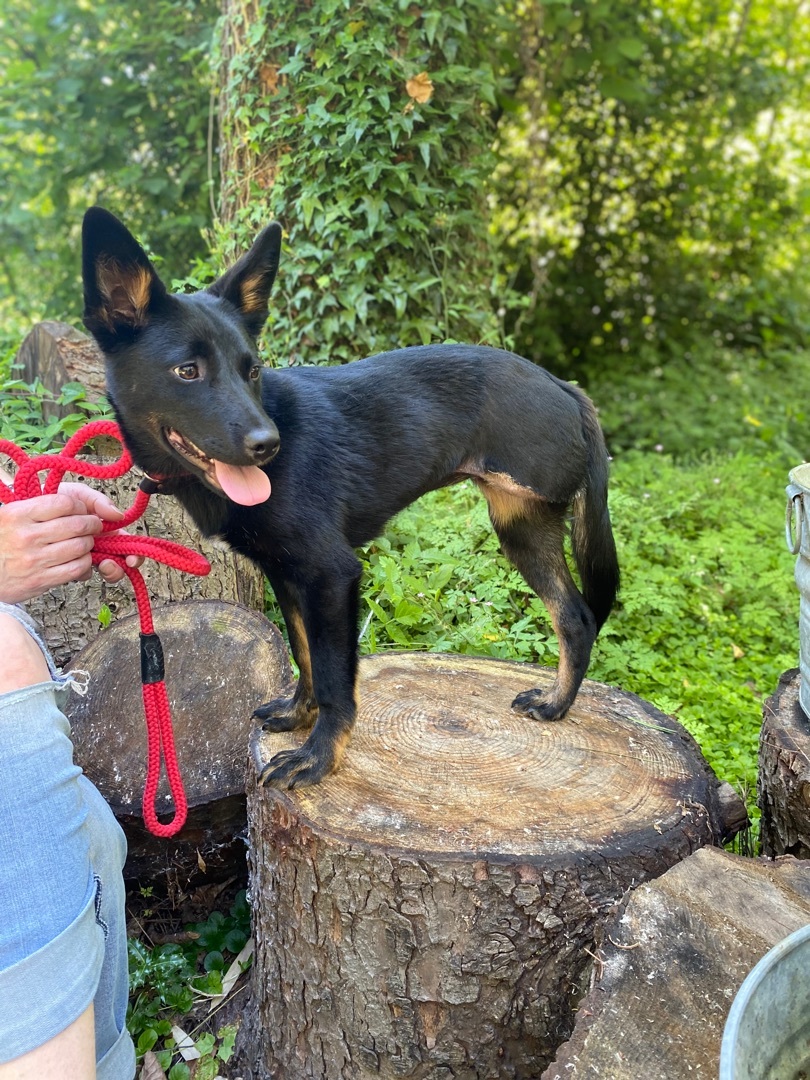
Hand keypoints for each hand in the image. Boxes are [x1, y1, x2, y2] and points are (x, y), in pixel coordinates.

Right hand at [0, 482, 142, 603]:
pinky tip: (77, 559)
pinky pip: (77, 569)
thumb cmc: (7, 535)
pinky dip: (84, 563)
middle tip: (90, 527)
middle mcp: (26, 536)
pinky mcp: (40, 580)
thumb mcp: (21, 508)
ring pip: (81, 547)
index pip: (65, 503)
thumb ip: (62, 500)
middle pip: (78, 526)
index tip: (81, 510)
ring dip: (89, 544)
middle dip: (92, 525)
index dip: (81, 507)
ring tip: (81, 542)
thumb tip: (114, 513)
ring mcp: (33, 559)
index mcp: (19, 513)